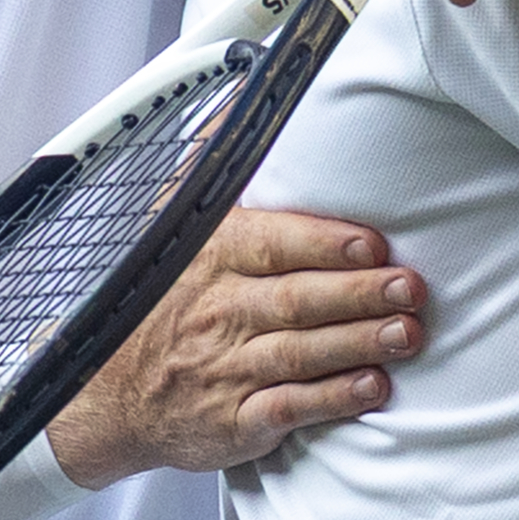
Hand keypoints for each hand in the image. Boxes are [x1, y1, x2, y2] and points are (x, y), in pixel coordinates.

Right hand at [49, 204, 419, 477]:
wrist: (107, 394)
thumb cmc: (161, 305)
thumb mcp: (170, 228)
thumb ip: (212, 171)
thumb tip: (241, 99)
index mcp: (210, 259)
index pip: (273, 245)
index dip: (325, 245)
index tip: (372, 245)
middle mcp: (219, 312)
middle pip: (297, 300)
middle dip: (359, 293)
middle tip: (411, 288)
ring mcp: (226, 368)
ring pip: (300, 352)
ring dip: (359, 343)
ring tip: (407, 333)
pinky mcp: (234, 420)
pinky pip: (288, 408)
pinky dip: (332, 399)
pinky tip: (371, 388)